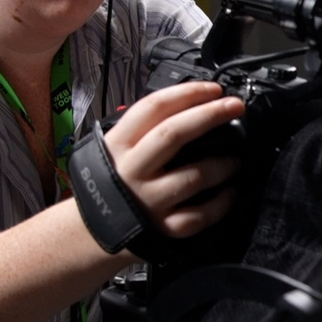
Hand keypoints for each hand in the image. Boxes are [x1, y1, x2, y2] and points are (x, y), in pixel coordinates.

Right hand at [104, 81, 245, 236]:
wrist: (85, 232)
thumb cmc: (108, 183)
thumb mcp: (113, 150)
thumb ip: (144, 131)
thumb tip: (193, 108)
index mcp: (119, 144)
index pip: (154, 107)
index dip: (188, 93)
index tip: (214, 89)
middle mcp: (132, 170)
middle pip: (174, 134)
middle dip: (210, 115)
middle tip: (235, 106)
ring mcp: (148, 200)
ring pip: (194, 176)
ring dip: (222, 165)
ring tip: (235, 160)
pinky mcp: (161, 228)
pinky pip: (199, 216)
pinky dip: (221, 203)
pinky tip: (229, 192)